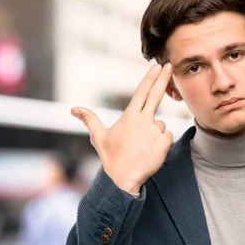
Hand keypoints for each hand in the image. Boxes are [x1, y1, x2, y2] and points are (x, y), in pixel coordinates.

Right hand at [71, 63, 173, 193]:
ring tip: (141, 147)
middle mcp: (143, 120)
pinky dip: (161, 142)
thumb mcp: (98, 137)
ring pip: (160, 124)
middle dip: (164, 79)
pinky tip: (150, 151)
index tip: (158, 66)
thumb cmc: (111, 157)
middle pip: (156, 95)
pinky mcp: (164, 142)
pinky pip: (166, 136)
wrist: (123, 179)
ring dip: (154, 132)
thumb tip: (73, 109)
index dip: (150, 77)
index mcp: (129, 116)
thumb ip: (89, 119)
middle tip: (170, 65)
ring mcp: (155, 131)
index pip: (141, 92)